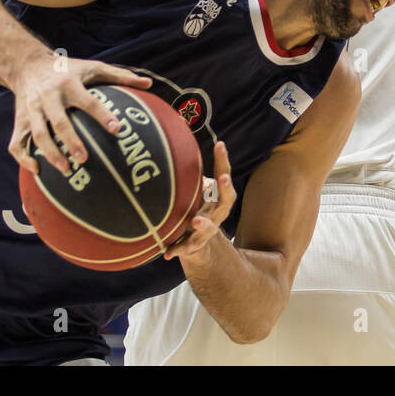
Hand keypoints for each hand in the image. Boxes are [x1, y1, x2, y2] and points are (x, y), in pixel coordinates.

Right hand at [6, 53, 150, 175]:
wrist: (27, 65)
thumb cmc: (67, 69)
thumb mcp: (93, 67)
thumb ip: (120, 75)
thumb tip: (149, 83)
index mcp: (69, 83)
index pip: (88, 101)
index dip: (102, 114)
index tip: (117, 129)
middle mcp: (48, 97)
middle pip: (59, 121)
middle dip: (71, 141)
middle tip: (85, 159)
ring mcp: (31, 110)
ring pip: (38, 134)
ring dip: (50, 153)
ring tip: (66, 169)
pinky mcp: (20, 121)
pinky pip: (17, 143)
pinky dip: (24, 158)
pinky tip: (37, 171)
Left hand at [164, 141, 235, 261]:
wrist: (196, 246)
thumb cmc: (195, 209)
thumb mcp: (196, 191)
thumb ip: (192, 173)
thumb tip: (180, 142)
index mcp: (218, 200)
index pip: (224, 177)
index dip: (223, 161)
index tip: (220, 144)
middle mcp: (217, 215)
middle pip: (227, 202)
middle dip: (225, 189)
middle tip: (222, 178)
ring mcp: (207, 232)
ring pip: (209, 229)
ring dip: (204, 224)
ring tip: (195, 220)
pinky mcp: (193, 247)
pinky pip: (187, 249)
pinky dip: (177, 250)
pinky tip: (167, 253)